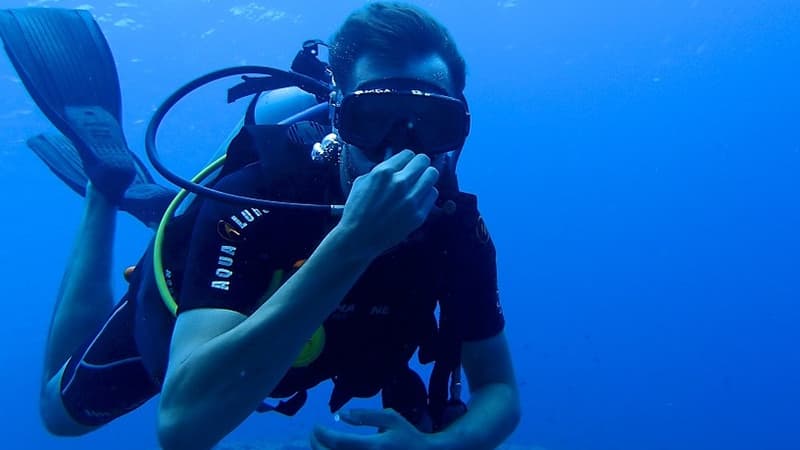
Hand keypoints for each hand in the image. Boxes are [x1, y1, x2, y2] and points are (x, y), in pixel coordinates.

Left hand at [310, 408, 433, 449]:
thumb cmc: (407, 436)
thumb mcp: (391, 419)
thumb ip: (366, 415)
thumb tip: (340, 415)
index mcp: (374, 446)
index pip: (337, 441)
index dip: (321, 433)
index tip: (316, 425)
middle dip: (316, 444)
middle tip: (314, 434)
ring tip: (320, 444)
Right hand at [337, 150, 438, 257]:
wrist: (359, 238)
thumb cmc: (356, 210)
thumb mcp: (361, 182)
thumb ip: (380, 170)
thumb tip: (395, 165)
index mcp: (384, 172)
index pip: (408, 153)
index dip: (407, 159)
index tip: (405, 165)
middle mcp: (400, 183)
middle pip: (424, 160)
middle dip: (419, 165)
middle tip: (415, 172)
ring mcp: (412, 199)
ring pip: (432, 175)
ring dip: (426, 178)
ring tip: (419, 184)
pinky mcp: (419, 215)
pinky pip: (433, 194)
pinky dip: (427, 194)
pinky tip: (418, 199)